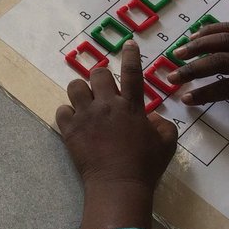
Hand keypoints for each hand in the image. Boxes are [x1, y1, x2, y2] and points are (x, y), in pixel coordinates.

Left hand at [56, 40, 177, 228]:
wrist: (118, 185)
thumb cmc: (146, 166)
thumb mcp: (167, 144)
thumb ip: (163, 124)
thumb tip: (154, 117)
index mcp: (131, 106)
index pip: (132, 72)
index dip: (131, 55)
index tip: (128, 43)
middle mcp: (106, 105)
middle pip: (98, 73)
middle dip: (101, 77)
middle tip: (104, 90)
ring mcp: (85, 116)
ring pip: (74, 86)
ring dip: (81, 91)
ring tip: (86, 103)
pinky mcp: (69, 129)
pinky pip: (61, 110)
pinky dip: (67, 114)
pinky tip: (74, 121)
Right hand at [169, 23, 228, 136]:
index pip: (228, 88)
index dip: (205, 94)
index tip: (185, 98)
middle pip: (218, 62)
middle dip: (192, 70)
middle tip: (171, 77)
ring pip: (222, 40)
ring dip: (196, 46)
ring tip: (177, 53)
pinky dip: (211, 29)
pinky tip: (194, 35)